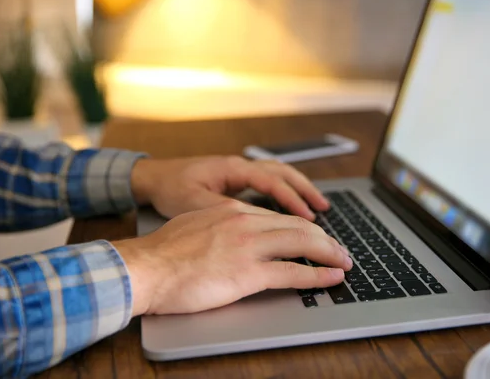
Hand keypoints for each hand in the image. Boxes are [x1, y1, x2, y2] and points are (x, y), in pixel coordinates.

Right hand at [114, 199, 351, 315]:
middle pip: (298, 226)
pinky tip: (331, 278)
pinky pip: (293, 272)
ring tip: (344, 262)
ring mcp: (248, 247)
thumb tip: (232, 235)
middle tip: (339, 250)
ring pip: (302, 243)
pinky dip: (317, 275)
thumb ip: (220, 226)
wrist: (145, 267)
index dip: (303, 228)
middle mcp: (245, 222)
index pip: (279, 217)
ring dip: (329, 253)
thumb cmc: (163, 252)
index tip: (315, 237)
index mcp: (233, 211)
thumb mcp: (196, 225)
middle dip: (324, 239)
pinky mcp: (247, 273)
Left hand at [131, 156, 328, 219]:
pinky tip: (291, 209)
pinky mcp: (235, 181)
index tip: (310, 219)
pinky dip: (284, 194)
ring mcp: (239, 172)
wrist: (151, 179)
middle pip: (283, 173)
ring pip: (278, 176)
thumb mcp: (194, 203)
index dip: (293, 200)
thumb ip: (226, 211)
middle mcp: (240, 167)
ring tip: (318, 208)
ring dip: (299, 190)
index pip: (273, 182)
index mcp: (232, 169)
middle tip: (324, 210)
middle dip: (306, 191)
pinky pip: (268, 184)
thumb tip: (256, 224)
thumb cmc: (170, 189)